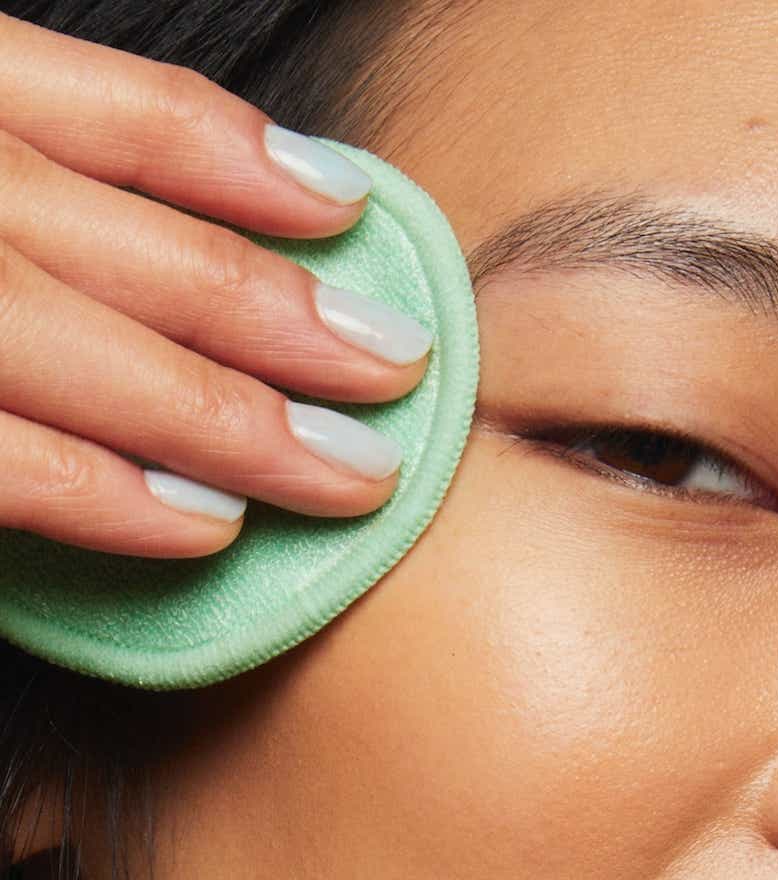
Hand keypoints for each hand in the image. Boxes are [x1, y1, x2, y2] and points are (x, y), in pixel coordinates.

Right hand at [0, 13, 432, 556]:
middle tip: (399, 371)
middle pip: (158, 257)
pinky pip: (17, 464)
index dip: (251, 165)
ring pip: (112, 362)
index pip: (123, 117)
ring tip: (351, 472)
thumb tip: (211, 216)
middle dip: (297, 326)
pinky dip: (119, 497)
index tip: (350, 205)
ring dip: (248, 427)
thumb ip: (36, 165)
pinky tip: (212, 524)